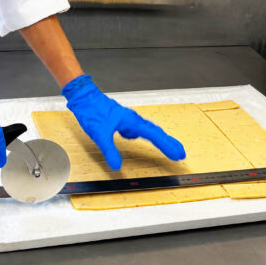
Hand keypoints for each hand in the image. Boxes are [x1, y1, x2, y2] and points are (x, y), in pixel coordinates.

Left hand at [62, 74, 185, 170]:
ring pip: (148, 130)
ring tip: (169, 148)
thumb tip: (118, 167)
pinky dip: (146, 135)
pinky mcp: (122, 120)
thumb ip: (109, 150)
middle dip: (169, 143)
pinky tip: (137, 138)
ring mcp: (128, 119)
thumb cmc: (92, 112)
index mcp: (131, 121)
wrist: (84, 97)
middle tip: (181, 154)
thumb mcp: (99, 134)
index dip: (167, 146)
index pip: (154, 136)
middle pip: (156, 132)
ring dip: (160, 139)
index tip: (178, 154)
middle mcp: (133, 119)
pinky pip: (138, 129)